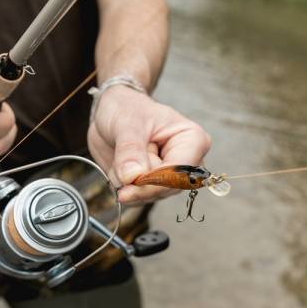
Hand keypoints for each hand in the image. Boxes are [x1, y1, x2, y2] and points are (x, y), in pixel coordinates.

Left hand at [87, 86, 210, 203]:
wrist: (114, 113)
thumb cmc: (128, 109)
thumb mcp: (127, 123)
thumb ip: (130, 149)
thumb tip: (132, 176)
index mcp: (192, 140)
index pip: (180, 173)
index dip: (154, 181)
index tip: (129, 180)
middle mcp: (186, 163)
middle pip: (166, 189)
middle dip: (138, 183)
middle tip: (121, 162)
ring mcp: (170, 177)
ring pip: (150, 196)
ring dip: (128, 183)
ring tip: (122, 157)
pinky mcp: (153, 186)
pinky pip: (137, 198)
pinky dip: (122, 186)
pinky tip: (120, 167)